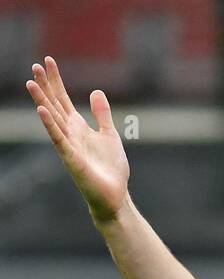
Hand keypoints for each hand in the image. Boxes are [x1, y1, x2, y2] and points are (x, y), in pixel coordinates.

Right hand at [26, 56, 129, 222]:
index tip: (48, 61)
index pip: (63, 99)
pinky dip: (50, 125)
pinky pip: (59, 139)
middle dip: (45, 86)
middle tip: (35, 65)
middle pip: (54, 105)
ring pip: (52, 119)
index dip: (56, 80)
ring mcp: (69, 146)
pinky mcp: (71, 159)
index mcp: (78, 127)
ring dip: (41, 101)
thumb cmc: (112, 169)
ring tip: (31, 83)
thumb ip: (102, 114)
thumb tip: (96, 91)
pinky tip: (42, 110)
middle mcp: (70, 134)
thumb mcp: (110, 135)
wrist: (116, 196)